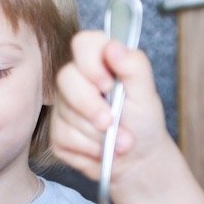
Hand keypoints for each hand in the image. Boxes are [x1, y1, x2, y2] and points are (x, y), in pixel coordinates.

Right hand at [50, 31, 172, 202]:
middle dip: (91, 106)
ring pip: (66, 113)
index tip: (108, 85)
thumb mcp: (146, 94)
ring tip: (118, 142)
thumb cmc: (143, 122)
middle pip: (65, 78)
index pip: (82, 43)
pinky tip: (101, 150)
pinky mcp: (57, 132)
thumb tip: (113, 47)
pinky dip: (88, 149)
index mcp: (100, 61)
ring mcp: (63, 106)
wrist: (138, 160)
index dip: (91, 63)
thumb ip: (134, 67)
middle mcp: (77, 79)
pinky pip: (63, 137)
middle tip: (112, 122)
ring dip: (97, 134)